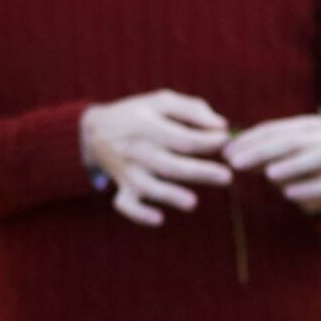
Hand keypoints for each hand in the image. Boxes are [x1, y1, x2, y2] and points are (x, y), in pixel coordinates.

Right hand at [79, 90, 232, 225]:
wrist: (93, 131)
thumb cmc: (137, 114)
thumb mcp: (161, 101)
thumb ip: (193, 109)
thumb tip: (222, 126)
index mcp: (147, 125)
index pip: (181, 138)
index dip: (206, 141)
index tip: (225, 141)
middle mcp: (136, 150)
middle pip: (169, 165)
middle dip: (199, 172)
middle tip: (227, 177)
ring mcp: (128, 171)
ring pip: (149, 187)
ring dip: (169, 196)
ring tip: (192, 203)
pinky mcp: (123, 188)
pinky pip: (126, 205)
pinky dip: (140, 215)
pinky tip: (159, 219)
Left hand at [223, 113, 320, 215]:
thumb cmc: (295, 169)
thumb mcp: (274, 158)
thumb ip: (256, 153)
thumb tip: (227, 152)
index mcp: (308, 126)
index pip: (274, 130)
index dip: (248, 140)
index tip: (225, 153)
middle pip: (292, 142)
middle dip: (262, 152)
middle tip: (237, 164)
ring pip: (315, 157)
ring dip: (291, 165)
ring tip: (268, 175)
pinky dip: (307, 188)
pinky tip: (288, 194)